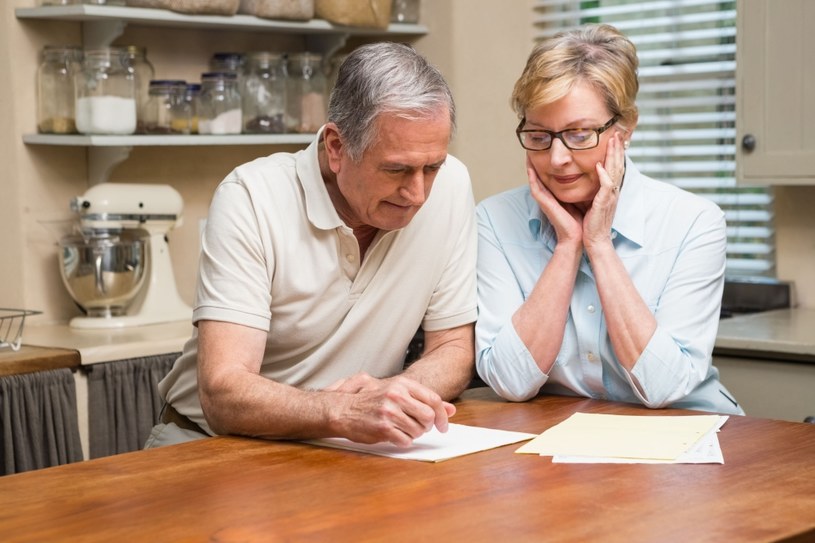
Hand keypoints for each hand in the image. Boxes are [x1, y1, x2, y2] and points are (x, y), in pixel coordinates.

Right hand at [325, 372, 455, 446]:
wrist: (343, 410)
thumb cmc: (371, 402)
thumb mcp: (397, 393)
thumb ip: (424, 400)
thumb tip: (451, 410)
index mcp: (401, 384)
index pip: (433, 399)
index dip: (442, 415)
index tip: (443, 426)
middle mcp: (396, 396)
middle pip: (428, 416)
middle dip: (427, 426)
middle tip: (420, 428)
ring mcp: (389, 412)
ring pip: (418, 430)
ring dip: (414, 434)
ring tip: (402, 430)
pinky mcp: (383, 428)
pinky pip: (405, 440)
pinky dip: (403, 441)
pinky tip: (395, 435)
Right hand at [526, 156, 582, 246]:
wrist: (577, 235)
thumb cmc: (580, 219)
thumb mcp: (580, 197)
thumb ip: (578, 187)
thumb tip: (585, 174)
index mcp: (556, 193)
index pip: (548, 175)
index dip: (546, 162)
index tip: (546, 149)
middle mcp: (548, 195)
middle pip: (538, 175)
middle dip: (535, 161)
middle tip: (532, 147)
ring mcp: (545, 199)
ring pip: (534, 179)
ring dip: (529, 166)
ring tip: (527, 153)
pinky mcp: (544, 204)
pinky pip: (535, 188)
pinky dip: (531, 178)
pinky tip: (530, 168)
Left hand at [583, 132, 624, 248]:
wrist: (594, 240)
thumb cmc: (592, 223)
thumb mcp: (593, 201)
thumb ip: (593, 188)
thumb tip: (589, 176)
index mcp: (610, 190)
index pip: (615, 167)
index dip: (615, 152)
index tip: (614, 138)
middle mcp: (613, 191)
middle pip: (618, 165)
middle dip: (617, 148)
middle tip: (617, 133)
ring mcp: (610, 197)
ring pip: (615, 172)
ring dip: (613, 156)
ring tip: (613, 142)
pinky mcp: (603, 203)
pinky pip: (606, 186)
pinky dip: (603, 175)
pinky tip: (599, 165)